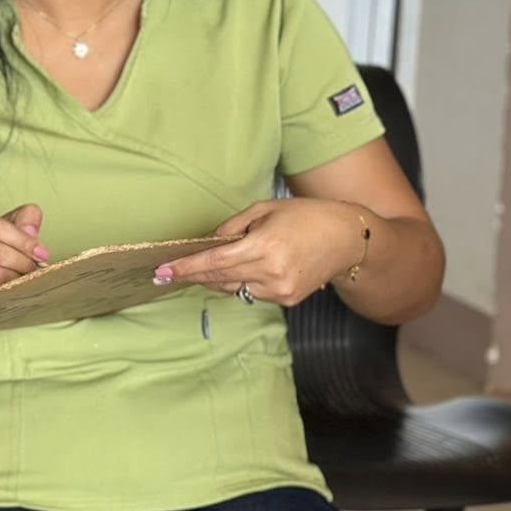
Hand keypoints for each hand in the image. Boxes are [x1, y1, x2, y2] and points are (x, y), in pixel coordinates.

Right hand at [0, 204, 47, 301]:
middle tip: (36, 268)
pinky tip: (16, 291)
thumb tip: (31, 230)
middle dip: (22, 261)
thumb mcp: (6, 229)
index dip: (22, 240)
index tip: (41, 252)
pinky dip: (8, 294)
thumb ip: (24, 220)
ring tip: (27, 279)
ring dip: (17, 278)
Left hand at [154, 199, 362, 306]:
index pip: (213, 262)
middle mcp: (270, 273)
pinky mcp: (287, 300)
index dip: (185, 268)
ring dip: (221, 277)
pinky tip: (254, 266)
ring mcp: (280, 290)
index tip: (162, 272)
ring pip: (234, 288)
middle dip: (195, 274)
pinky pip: (252, 293)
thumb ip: (231, 228)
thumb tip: (207, 244)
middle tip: (174, 269)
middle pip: (218, 279)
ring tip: (227, 259)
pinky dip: (244, 281)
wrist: (348, 238)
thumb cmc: (305, 216)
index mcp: (263, 246)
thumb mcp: (264, 210)